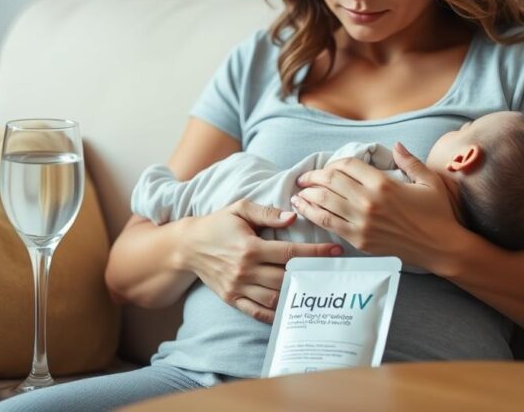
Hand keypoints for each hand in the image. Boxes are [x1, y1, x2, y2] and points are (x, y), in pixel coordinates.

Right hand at [183, 199, 342, 323]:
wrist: (188, 246)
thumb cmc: (218, 224)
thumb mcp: (240, 209)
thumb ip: (267, 213)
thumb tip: (293, 217)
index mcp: (250, 247)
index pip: (289, 253)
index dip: (315, 253)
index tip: (335, 251)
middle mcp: (245, 270)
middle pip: (286, 277)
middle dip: (311, 275)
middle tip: (331, 272)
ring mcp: (238, 287)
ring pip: (274, 297)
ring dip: (296, 295)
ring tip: (315, 290)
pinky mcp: (231, 298)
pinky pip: (257, 311)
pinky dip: (275, 313)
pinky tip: (291, 309)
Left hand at [292, 142, 462, 269]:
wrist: (441, 247)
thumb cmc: (437, 213)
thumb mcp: (428, 180)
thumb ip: (409, 160)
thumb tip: (396, 144)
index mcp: (383, 184)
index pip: (347, 165)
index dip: (334, 163)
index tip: (329, 166)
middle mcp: (368, 202)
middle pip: (331, 181)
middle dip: (313, 177)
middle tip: (304, 177)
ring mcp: (362, 223)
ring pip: (324, 202)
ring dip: (307, 195)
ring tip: (297, 192)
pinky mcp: (359, 240)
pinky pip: (328, 224)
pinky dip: (312, 214)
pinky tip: (303, 208)